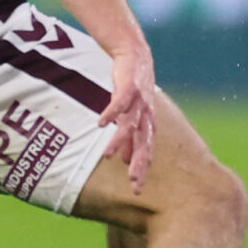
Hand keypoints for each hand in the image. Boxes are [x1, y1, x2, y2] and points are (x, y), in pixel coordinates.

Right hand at [98, 43, 159, 192]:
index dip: (142, 169)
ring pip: (130, 125)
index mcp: (147, 125)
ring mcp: (139, 101)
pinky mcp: (130, 87)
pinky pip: (120, 102)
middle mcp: (146, 116)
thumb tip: (124, 160)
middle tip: (133, 181)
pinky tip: (100, 124)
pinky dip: (111, 113)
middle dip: (139, 163)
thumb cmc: (133, 91)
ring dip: (119, 141)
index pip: (147, 152)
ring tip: (106, 155)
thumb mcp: (131, 117)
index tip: (136, 190)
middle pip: (144, 143)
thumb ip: (130, 138)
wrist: (136, 57)